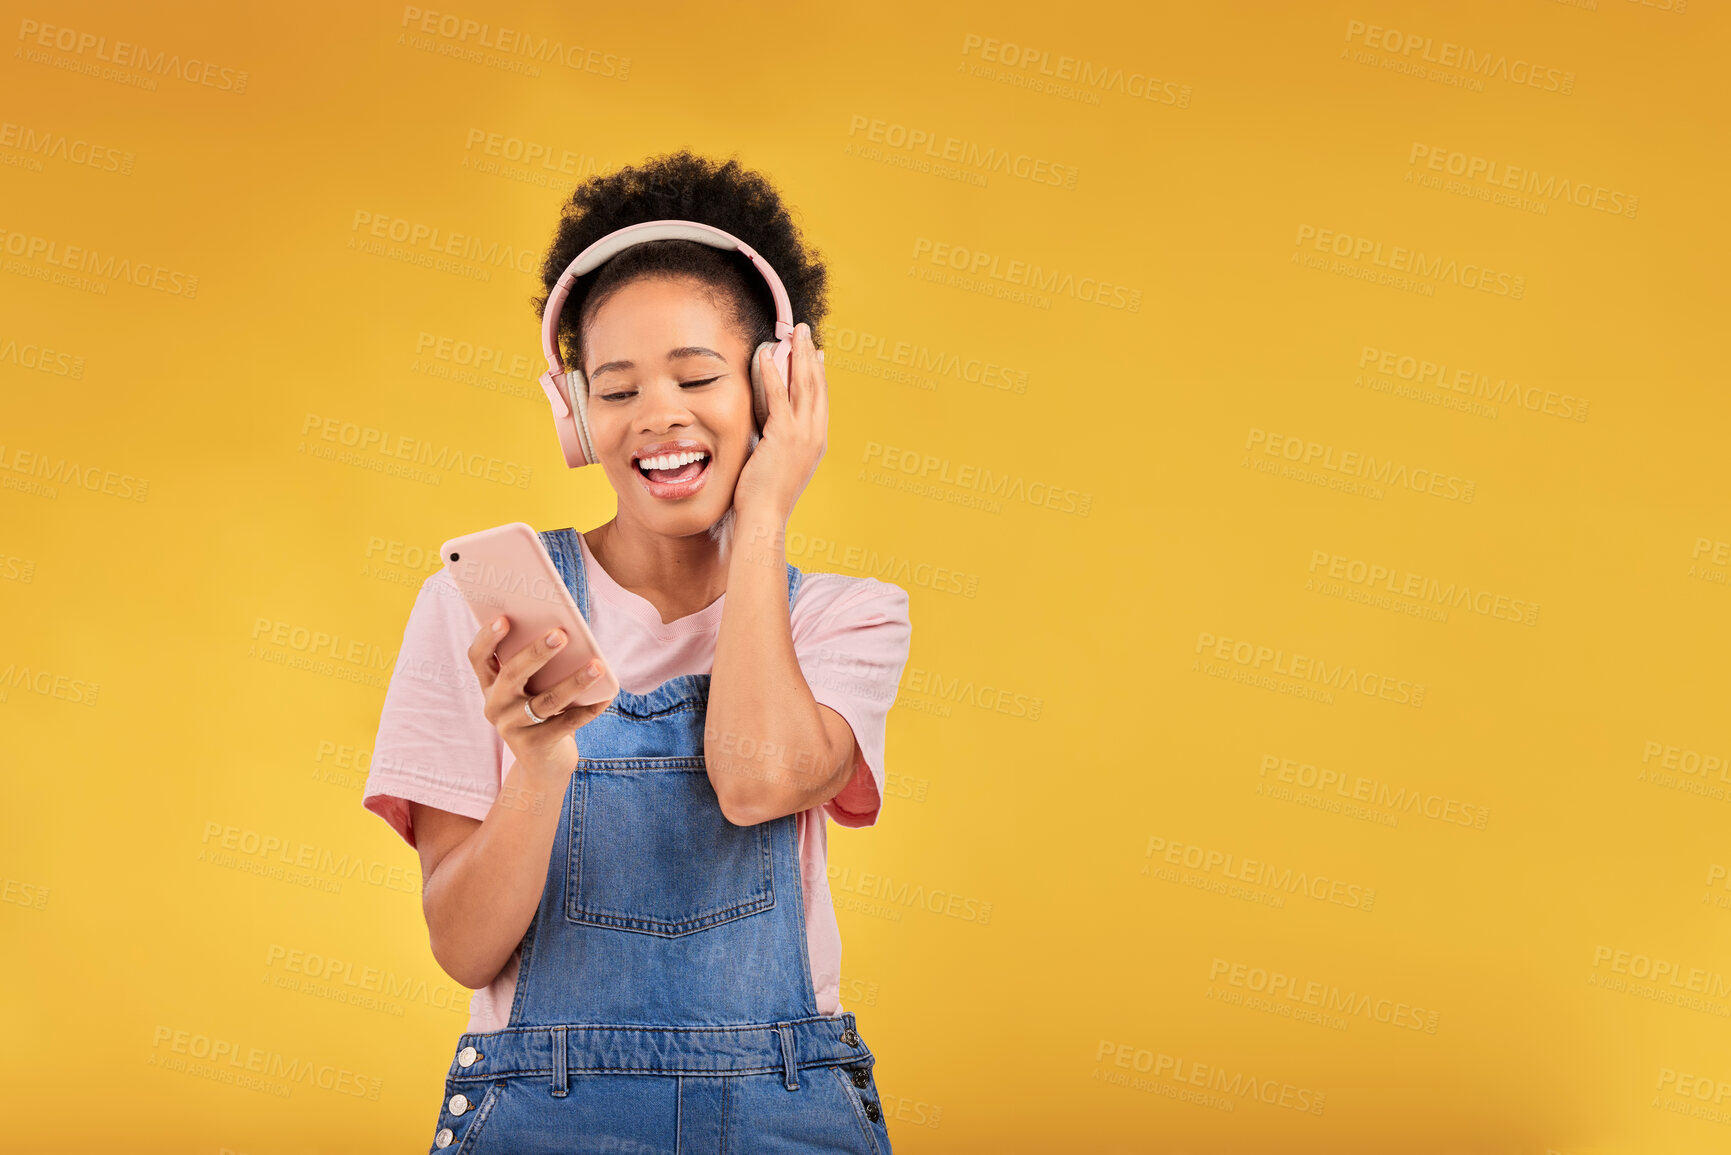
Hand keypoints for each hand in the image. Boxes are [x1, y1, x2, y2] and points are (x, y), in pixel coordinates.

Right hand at [465, 617, 614, 779]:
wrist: (542, 764)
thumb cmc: (541, 710)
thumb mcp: (533, 687)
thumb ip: (539, 664)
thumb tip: (566, 633)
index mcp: (490, 684)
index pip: (479, 657)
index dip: (487, 637)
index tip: (504, 618)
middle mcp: (495, 705)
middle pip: (513, 674)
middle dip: (537, 653)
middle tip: (561, 634)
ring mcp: (512, 728)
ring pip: (545, 701)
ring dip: (574, 682)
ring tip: (597, 665)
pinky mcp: (534, 747)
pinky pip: (566, 724)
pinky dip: (589, 709)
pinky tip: (606, 696)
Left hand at [733, 321, 827, 522]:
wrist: (765, 516)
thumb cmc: (765, 496)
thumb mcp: (780, 463)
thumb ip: (780, 442)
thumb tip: (770, 427)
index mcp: (817, 441)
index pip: (821, 399)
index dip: (819, 372)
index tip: (816, 352)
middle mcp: (816, 435)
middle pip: (817, 385)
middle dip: (811, 354)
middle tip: (806, 331)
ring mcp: (803, 435)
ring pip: (804, 385)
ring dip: (798, 354)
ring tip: (793, 333)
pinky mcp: (784, 435)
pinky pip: (779, 395)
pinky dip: (773, 372)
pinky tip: (765, 354)